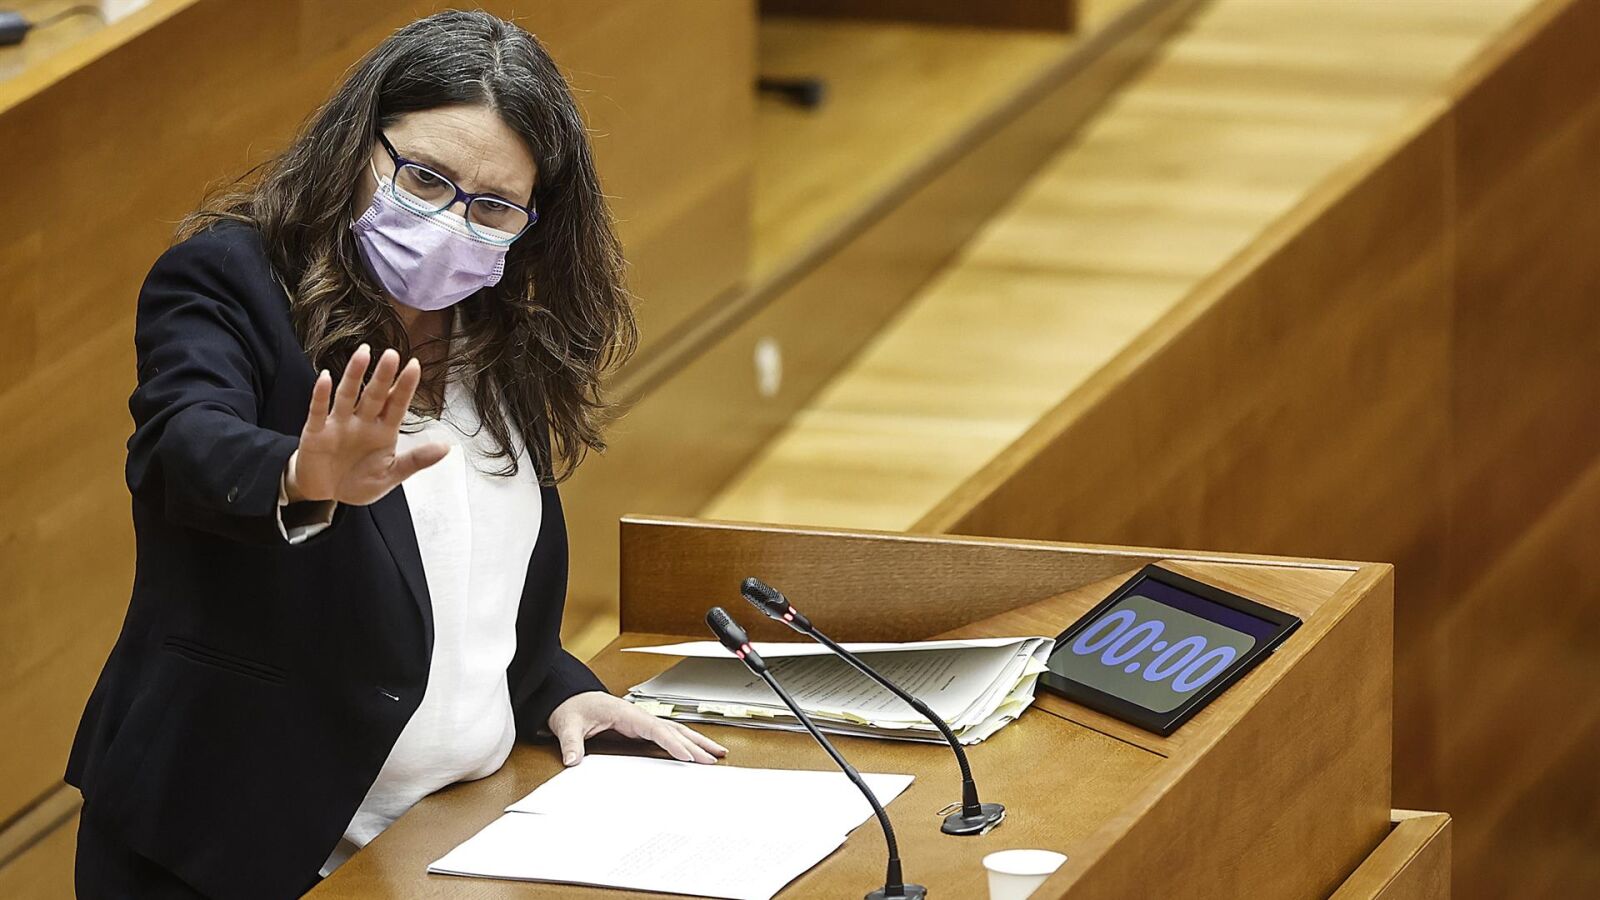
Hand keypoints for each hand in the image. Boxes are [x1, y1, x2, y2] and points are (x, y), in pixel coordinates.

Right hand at [286, 344, 449, 504]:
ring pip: (347, 395)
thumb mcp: (390, 475)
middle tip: (392, 354)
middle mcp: (362, 423)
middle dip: (383, 376)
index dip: (404, 386)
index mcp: (383, 432)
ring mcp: (338, 425)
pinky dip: (321, 394)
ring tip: (363, 354)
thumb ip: (415, 460)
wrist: (325, 494)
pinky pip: (318, 411)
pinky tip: (325, 377)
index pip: (396, 405)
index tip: (415, 366)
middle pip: (374, 395)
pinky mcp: (316, 432)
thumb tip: (446, 447)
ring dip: (354, 375)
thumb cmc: (358, 482)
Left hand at [548, 691, 727, 766]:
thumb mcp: (567, 725)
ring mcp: (641, 721)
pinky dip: (684, 743)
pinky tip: (694, 751)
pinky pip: (667, 735)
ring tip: (716, 753)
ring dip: (697, 741)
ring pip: (675, 730)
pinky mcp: (639, 727)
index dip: (673, 743)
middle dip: (696, 743)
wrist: (569, 697)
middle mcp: (638, 715)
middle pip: (673, 729)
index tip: (688, 756)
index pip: (656, 728)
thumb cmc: (572, 706)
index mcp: (626, 712)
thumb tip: (573, 760)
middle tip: (714, 759)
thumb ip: (571, 743)